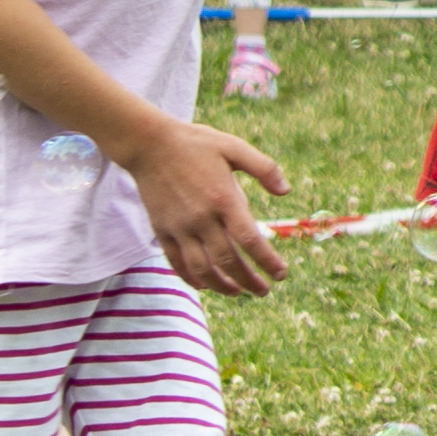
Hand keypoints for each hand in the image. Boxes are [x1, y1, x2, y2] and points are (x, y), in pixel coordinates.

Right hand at [133, 118, 292, 301]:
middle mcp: (202, 218)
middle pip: (228, 261)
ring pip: (202, 269)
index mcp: (224, 199)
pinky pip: (176, 263)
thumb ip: (264, 168)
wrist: (149, 143)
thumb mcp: (235, 147)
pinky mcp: (161, 230)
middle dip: (249, 281)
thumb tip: (286, 191)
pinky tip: (205, 284)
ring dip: (221, 286)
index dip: (267, 262)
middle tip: (263, 291)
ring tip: (237, 291)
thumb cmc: (196, 144)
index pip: (250, 240)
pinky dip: (191, 278)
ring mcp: (179, 227)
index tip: (280, 275)